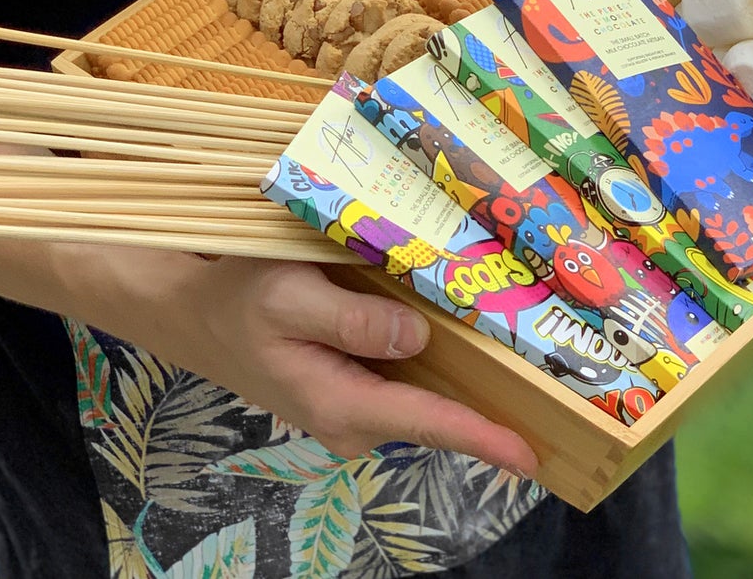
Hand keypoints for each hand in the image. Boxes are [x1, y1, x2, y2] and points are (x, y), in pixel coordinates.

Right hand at [110, 252, 538, 474]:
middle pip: (438, 411)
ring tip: (523, 352)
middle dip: (491, 401)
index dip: (482, 438)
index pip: (426, 421)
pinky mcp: (356, 385)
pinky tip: (466, 335)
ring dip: (468, 376)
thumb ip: (353, 321)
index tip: (531, 456)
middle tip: (554, 383)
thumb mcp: (291, 296)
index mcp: (342, 403)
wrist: (198, 315)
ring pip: (427, 391)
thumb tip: (415, 337)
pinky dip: (439, 361)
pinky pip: (409, 378)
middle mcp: (356, 416)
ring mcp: (357, 404)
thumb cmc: (242, 300)